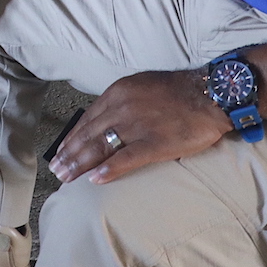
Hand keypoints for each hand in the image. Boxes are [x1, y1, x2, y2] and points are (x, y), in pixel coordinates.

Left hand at [49, 70, 229, 184]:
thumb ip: (119, 102)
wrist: (209, 94)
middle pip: (88, 135)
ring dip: (80, 164)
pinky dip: (108, 169)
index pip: (86, 119)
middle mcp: (122, 108)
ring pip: (100, 147)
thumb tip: (102, 120)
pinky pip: (126, 158)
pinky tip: (95, 179)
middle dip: (70, 154)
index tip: (60, 152)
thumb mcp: (140, 86)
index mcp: (117, 93)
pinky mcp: (154, 143)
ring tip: (68, 178)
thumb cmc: (175, 91)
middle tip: (57, 170)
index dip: (71, 138)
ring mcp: (137, 126)